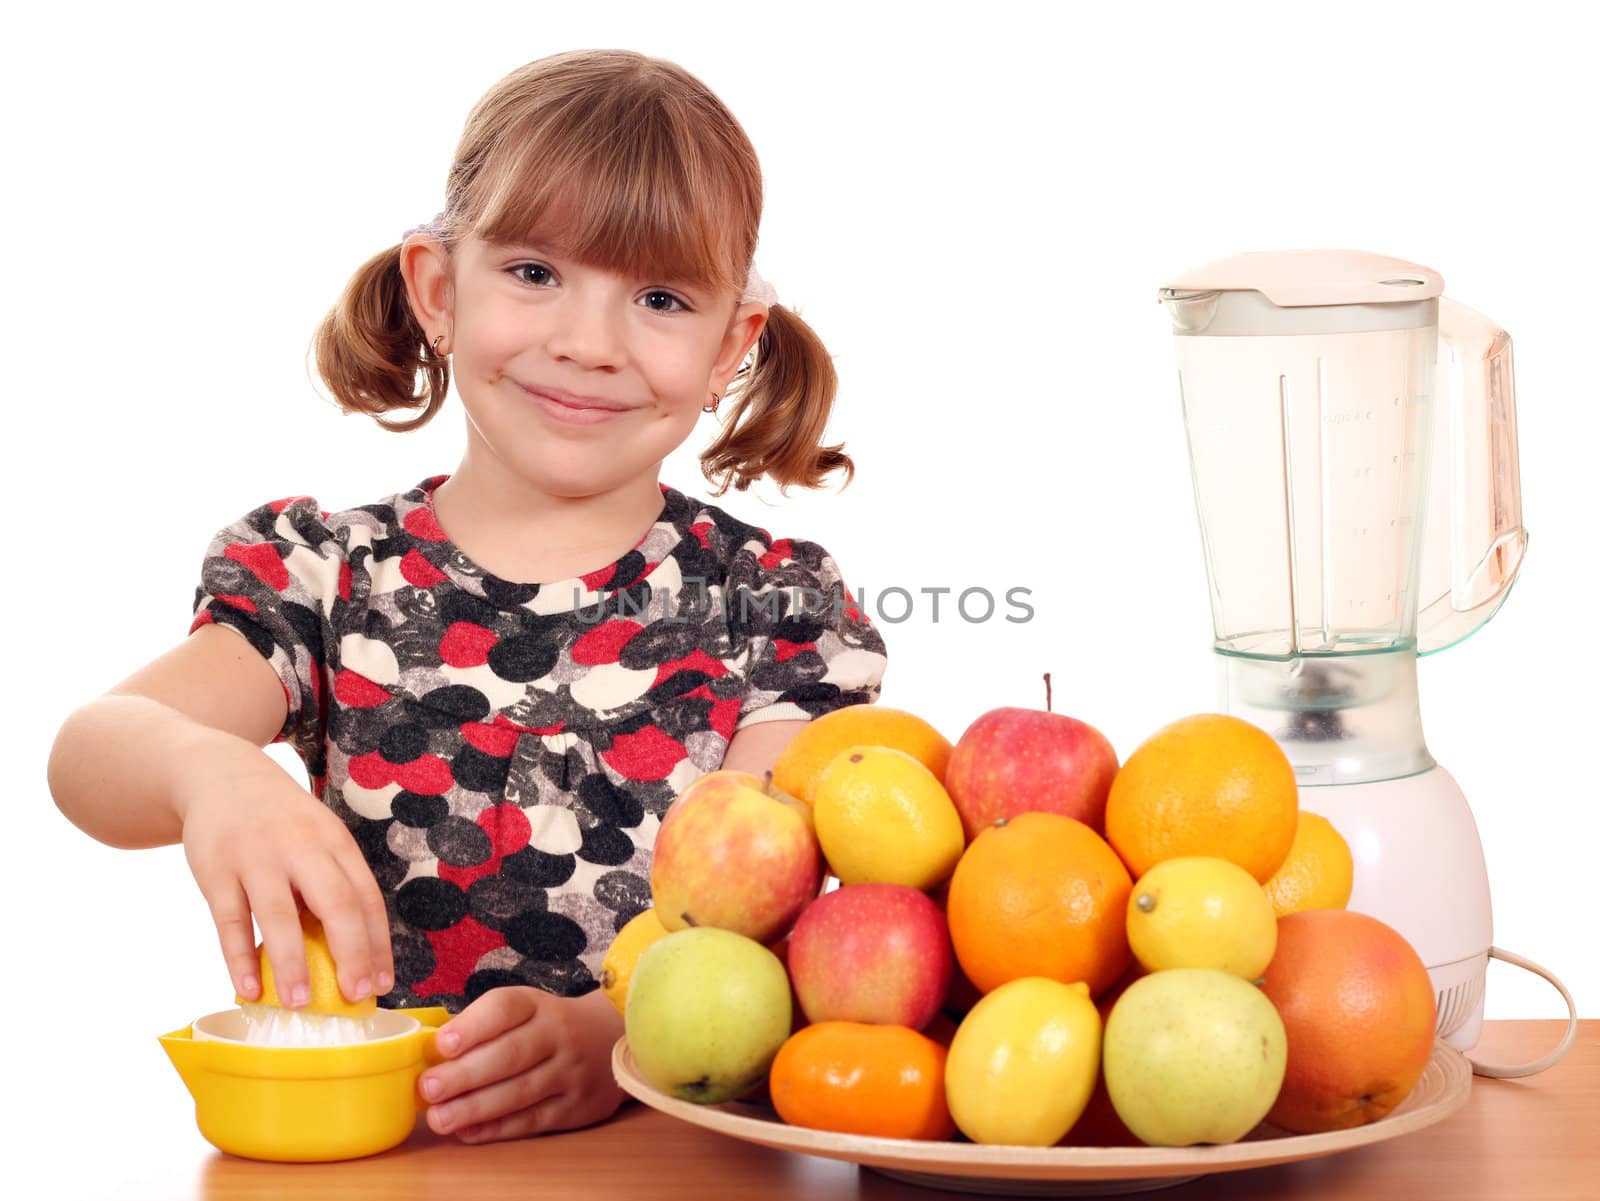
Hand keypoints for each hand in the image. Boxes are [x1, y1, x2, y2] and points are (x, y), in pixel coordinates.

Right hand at [176, 733, 392, 1006]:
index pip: (366, 897)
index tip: (382, 983)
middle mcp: (301, 846)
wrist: (220, 774)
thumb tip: (351, 957)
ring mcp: (257, 856)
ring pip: (279, 915)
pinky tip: (249, 989)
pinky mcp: (215, 869)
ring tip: (300, 1004)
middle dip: (350, 952)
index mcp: (335, 842)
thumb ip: (332, 885)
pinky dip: (240, 958)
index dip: (377, 943)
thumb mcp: (316, 838)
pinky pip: (229, 920)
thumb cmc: (280, 822)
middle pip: (335, 903)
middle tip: (356, 996)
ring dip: (292, 963)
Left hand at [419, 986, 626, 1141]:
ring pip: (520, 1092)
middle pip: (510, 1055)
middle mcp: (558, 1034)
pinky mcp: (577, 1106)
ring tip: (440, 1118)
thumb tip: (430, 1055)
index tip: (442, 1044)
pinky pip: (533, 1120)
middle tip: (429, 1088)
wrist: (610, 1038)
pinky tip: (468, 1131)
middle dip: (465, 1074)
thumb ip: (483, 1027)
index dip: (473, 1026)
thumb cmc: (548, 1026)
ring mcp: (570, 1072)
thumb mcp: (525, 1009)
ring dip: (475, 1108)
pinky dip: (498, 1128)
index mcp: (537, 1005)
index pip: (505, 1008)